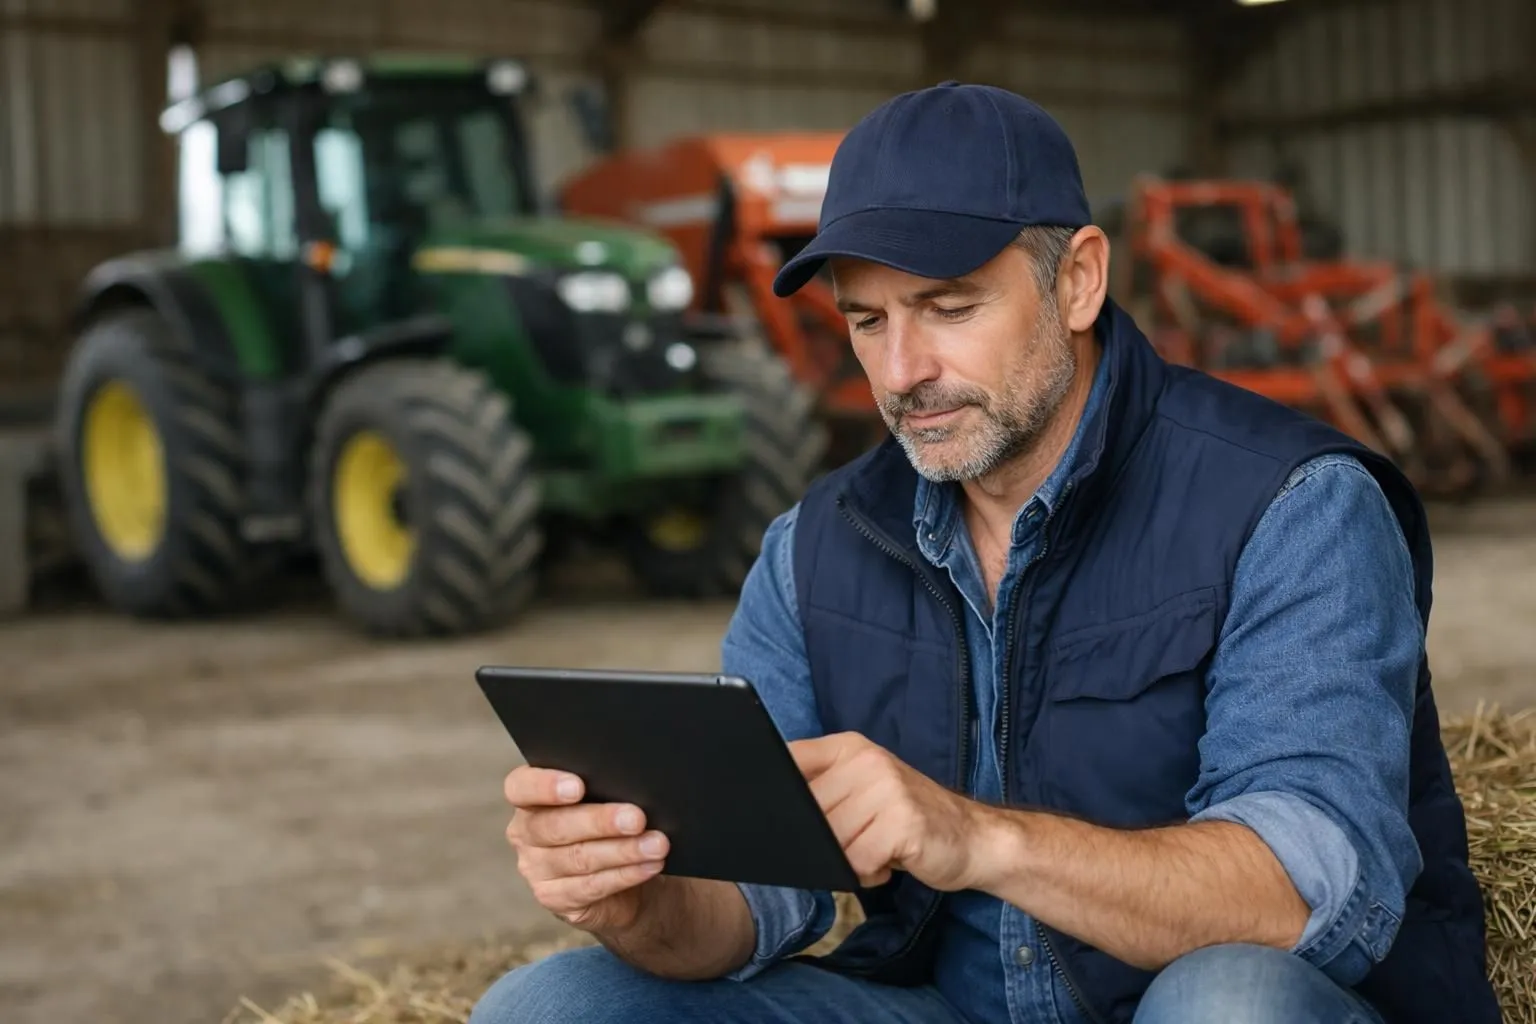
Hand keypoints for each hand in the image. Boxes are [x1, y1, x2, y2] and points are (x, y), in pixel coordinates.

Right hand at [502, 765, 669, 932]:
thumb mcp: (604, 799)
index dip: (545, 786)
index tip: (577, 786)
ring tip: (657, 844)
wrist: (621, 878)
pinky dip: (626, 874)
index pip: (521, 787)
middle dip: (600, 821)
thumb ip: (605, 788)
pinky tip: (649, 865)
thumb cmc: (610, 824)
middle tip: (637, 818)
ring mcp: (536, 869)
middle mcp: (525, 833)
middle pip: (555, 826)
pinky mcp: (555, 899)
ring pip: (579, 858)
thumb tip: (634, 783)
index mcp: (529, 798)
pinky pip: (591, 887)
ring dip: (623, 851)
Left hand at [791, 732, 991, 891]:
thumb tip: (769, 811)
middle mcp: (867, 760)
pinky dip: (867, 874)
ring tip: (874, 851)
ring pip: (830, 841)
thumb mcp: (861, 790)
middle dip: (821, 842)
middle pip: (807, 813)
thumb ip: (821, 791)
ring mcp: (887, 788)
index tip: (777, 816)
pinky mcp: (903, 821)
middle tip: (854, 843)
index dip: (776, 794)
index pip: (789, 760)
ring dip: (846, 860)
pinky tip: (889, 862)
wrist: (974, 838)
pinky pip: (857, 861)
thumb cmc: (906, 819)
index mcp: (849, 747)